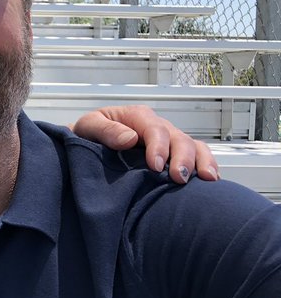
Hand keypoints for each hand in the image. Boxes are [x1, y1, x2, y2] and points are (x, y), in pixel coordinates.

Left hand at [72, 104, 217, 183]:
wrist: (86, 146)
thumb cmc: (87, 135)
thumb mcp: (88, 127)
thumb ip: (105, 130)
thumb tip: (129, 138)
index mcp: (137, 117)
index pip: (154, 129)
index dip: (158, 147)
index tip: (156, 166)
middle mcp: (157, 127)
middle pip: (179, 138)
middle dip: (183, 158)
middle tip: (179, 178)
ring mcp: (168, 141)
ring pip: (193, 146)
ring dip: (202, 162)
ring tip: (207, 180)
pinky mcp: (172, 155)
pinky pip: (196, 156)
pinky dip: (206, 165)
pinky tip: (211, 181)